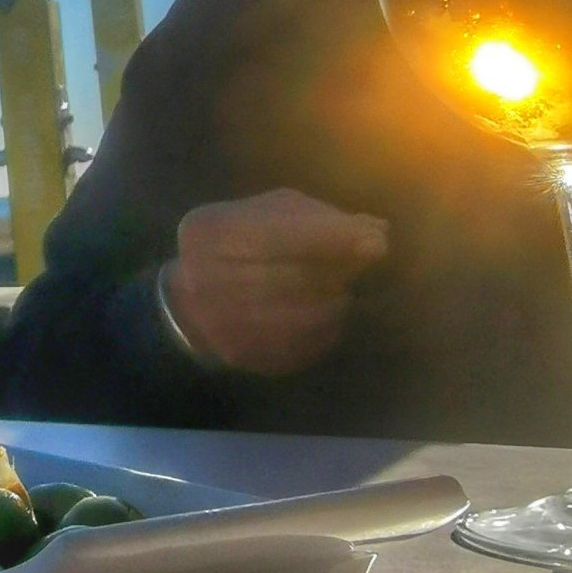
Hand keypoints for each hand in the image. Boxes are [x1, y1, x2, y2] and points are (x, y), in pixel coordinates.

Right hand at [161, 189, 389, 377]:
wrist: (191, 304)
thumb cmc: (240, 246)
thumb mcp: (267, 216)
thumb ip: (316, 218)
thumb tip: (375, 228)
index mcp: (208, 232)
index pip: (275, 235)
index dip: (329, 238)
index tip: (379, 241)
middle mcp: (202, 278)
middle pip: (290, 277)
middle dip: (338, 269)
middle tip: (370, 260)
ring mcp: (217, 323)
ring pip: (299, 316)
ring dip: (334, 301)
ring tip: (343, 289)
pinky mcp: (240, 356)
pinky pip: (298, 346)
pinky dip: (325, 330)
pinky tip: (328, 316)